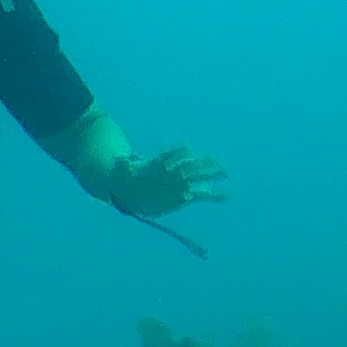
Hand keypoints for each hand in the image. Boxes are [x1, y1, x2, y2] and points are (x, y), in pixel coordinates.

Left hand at [96, 143, 226, 219]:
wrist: (130, 190)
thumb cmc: (125, 177)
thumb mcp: (120, 170)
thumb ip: (122, 164)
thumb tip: (121, 159)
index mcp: (160, 162)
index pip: (172, 153)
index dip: (178, 151)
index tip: (186, 150)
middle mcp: (173, 171)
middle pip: (191, 163)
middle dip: (202, 161)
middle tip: (214, 160)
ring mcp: (181, 182)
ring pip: (201, 176)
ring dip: (213, 173)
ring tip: (226, 173)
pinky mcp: (185, 196)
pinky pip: (202, 195)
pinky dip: (214, 195)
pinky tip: (226, 196)